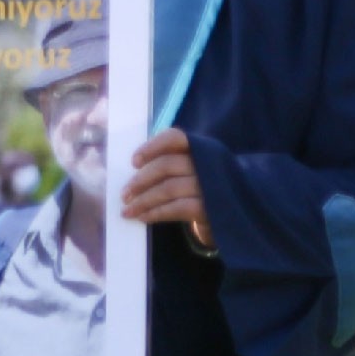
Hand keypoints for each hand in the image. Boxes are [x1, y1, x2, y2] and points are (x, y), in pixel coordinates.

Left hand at [120, 129, 212, 247]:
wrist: (230, 217)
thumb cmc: (200, 192)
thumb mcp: (189, 173)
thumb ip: (168, 166)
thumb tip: (130, 174)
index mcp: (201, 148)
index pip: (176, 138)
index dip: (152, 147)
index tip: (133, 162)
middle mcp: (208, 163)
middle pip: (167, 165)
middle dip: (141, 180)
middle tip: (124, 194)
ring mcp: (212, 186)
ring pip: (169, 188)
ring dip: (144, 200)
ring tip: (127, 210)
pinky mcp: (211, 208)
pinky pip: (177, 208)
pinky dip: (157, 213)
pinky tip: (144, 217)